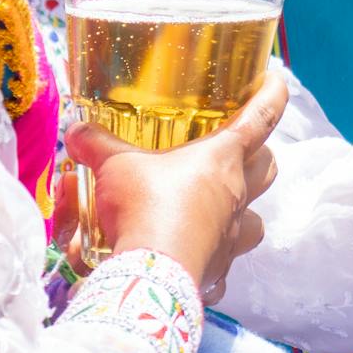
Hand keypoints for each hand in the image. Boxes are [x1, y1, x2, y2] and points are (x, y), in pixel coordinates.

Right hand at [63, 73, 285, 299]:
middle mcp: (235, 195)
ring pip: (257, 221)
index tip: (278, 79)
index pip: (260, 116)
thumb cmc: (144, 207)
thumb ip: (97, 145)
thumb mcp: (115, 167)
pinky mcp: (219, 268)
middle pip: (268, 168)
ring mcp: (231, 235)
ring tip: (221, 211)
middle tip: (242, 152)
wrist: (149, 273)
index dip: (272, 94)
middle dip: (260, 157)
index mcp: (220, 158)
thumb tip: (75, 131)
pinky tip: (193, 259)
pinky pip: (224, 264)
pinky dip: (213, 261)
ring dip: (245, 214)